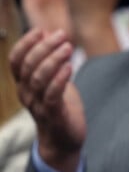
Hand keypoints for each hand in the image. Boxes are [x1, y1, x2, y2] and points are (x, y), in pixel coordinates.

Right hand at [9, 28, 85, 171]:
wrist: (64, 141)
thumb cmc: (60, 108)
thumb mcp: (54, 82)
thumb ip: (51, 62)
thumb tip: (49, 35)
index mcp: (24, 85)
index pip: (16, 61)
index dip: (25, 43)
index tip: (41, 30)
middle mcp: (26, 94)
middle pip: (28, 66)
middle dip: (44, 47)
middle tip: (63, 36)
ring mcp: (38, 106)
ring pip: (39, 79)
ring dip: (53, 60)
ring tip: (68, 48)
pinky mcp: (53, 115)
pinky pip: (52, 95)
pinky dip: (60, 79)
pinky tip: (70, 66)